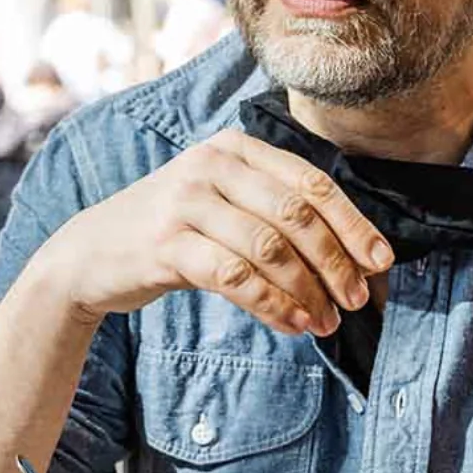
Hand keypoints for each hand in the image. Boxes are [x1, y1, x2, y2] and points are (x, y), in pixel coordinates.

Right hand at [39, 129, 393, 335]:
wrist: (91, 251)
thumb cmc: (174, 229)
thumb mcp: (222, 201)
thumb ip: (274, 213)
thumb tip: (351, 257)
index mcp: (235, 147)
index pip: (311, 183)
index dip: (352, 224)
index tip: (381, 262)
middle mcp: (211, 165)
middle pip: (296, 216)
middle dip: (336, 262)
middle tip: (358, 300)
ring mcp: (185, 202)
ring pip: (269, 248)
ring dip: (307, 291)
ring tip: (327, 321)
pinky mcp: (166, 243)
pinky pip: (235, 277)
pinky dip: (272, 305)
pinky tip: (292, 324)